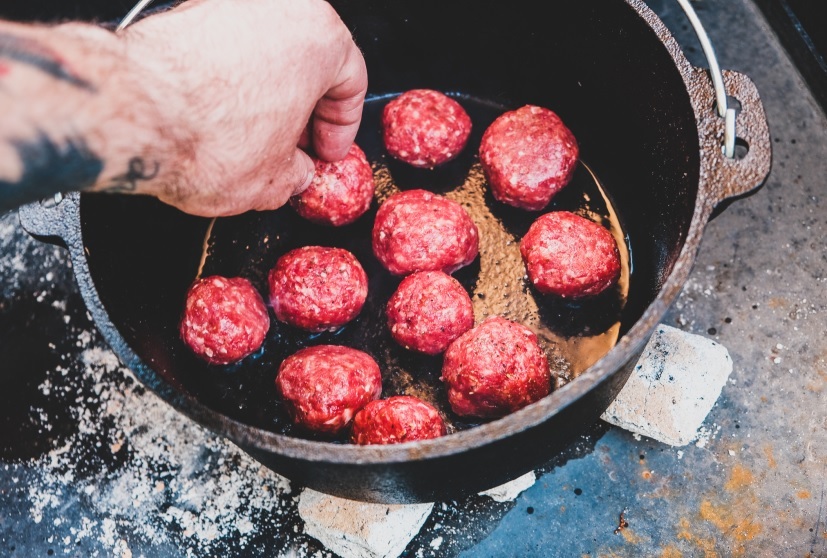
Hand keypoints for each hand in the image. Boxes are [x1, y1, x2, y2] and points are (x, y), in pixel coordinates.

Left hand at [124, 0, 367, 215]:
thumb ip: (298, 174)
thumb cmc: (205, 136)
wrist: (132, 115)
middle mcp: (276, 6)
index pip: (351, 83)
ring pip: (265, 53)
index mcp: (318, 36)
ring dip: (267, 95)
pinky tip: (219, 118)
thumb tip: (295, 173)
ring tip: (253, 138)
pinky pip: (225, 50)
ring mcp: (228, 4)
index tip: (326, 151)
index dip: (342, 130)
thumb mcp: (274, 180)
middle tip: (295, 148)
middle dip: (303, 111)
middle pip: (308, 62)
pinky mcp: (187, 12)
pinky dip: (229, 81)